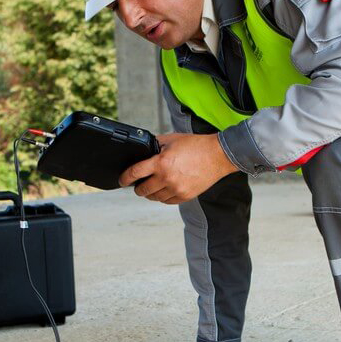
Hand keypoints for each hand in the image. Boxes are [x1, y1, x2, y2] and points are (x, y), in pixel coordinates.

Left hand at [119, 133, 238, 204]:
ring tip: (151, 187)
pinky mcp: (185, 196)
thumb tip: (144, 151)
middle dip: (137, 188)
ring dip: (150, 193)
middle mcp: (167, 178)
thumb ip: (156, 145)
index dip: (125, 178)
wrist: (218, 156)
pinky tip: (163, 191)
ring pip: (154, 197)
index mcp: (161, 162)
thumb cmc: (196, 145)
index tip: (122, 180)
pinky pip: (167, 201)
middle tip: (137, 184)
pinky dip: (162, 197)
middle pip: (143, 190)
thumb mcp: (172, 140)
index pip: (135, 173)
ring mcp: (176, 189)